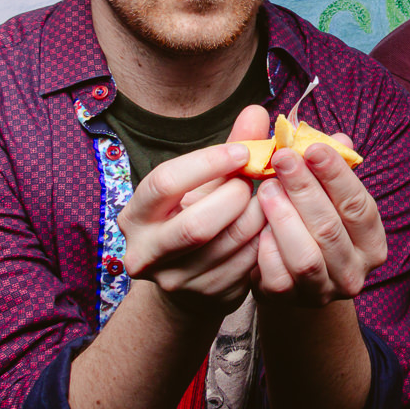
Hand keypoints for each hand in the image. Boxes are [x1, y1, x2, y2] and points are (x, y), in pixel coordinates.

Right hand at [118, 105, 267, 317]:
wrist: (190, 275)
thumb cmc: (197, 211)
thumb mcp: (205, 180)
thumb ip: (231, 147)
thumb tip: (257, 111)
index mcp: (137, 214)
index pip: (165, 182)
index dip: (208, 163)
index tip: (243, 152)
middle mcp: (146, 251)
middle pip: (196, 224)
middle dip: (235, 198)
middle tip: (255, 183)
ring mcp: (174, 280)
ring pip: (227, 245)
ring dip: (258, 217)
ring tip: (269, 200)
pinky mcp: (205, 297)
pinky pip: (246, 266)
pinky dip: (266, 241)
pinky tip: (272, 226)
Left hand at [254, 131, 385, 306]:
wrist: (290, 271)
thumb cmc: (311, 219)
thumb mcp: (324, 192)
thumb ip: (327, 166)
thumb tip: (338, 136)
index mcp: (372, 241)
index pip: (359, 205)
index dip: (336, 175)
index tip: (312, 147)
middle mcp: (355, 271)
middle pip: (330, 228)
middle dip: (304, 189)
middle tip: (282, 158)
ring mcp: (324, 291)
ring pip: (305, 256)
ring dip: (284, 217)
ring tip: (266, 188)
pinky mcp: (290, 301)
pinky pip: (276, 277)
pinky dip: (266, 248)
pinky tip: (256, 224)